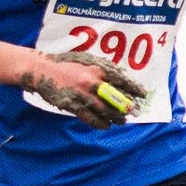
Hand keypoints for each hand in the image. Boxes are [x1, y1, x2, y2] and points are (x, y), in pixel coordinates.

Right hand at [27, 51, 147, 127]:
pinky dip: (100, 123)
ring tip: (123, 121)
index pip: (121, 80)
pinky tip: (106, 125)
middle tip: (136, 112)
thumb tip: (120, 76)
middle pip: (116, 98)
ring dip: (116, 117)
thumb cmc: (66, 64)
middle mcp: (92, 82)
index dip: (134, 88)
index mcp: (96, 69)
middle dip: (128, 107)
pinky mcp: (73, 105)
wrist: (43, 70)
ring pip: (105, 111)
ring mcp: (82, 95)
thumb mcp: (86, 61)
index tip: (143, 95)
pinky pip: (90, 118)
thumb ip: (102, 68)